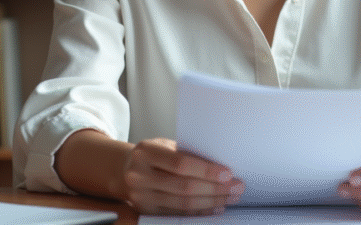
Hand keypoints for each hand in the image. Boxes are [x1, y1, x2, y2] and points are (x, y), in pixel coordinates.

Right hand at [123, 138, 244, 214]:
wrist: (124, 169)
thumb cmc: (152, 155)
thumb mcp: (165, 145)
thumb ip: (187, 152)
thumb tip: (221, 164)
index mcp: (146, 152)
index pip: (180, 164)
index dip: (206, 170)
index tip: (228, 173)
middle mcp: (139, 176)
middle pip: (184, 187)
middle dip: (215, 188)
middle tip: (236, 186)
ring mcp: (141, 196)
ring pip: (183, 204)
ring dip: (211, 202)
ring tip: (230, 197)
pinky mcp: (146, 211)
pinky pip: (178, 214)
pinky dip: (199, 211)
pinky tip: (214, 207)